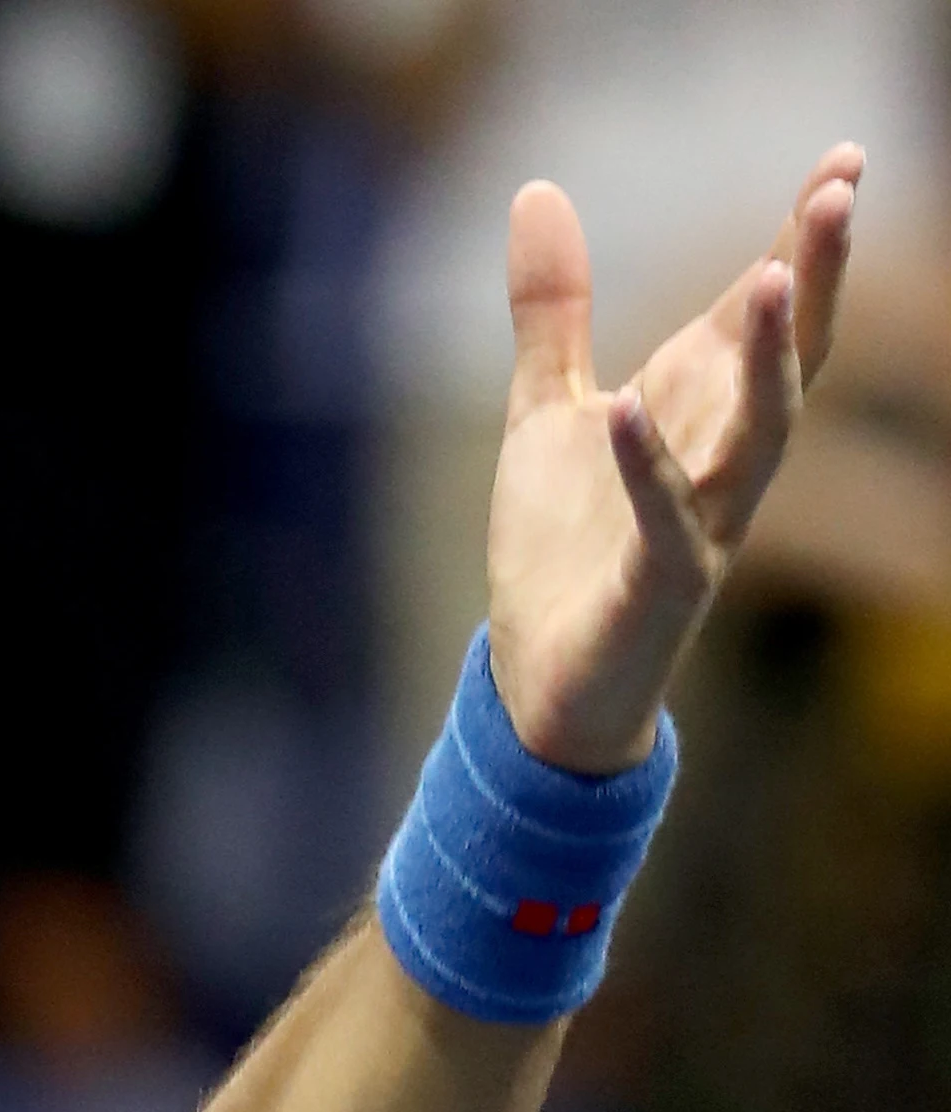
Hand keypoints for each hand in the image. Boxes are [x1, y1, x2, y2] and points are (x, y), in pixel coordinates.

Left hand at [486, 146, 862, 772]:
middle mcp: (720, 462)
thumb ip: (553, 311)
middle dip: (815, 278)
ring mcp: (703, 526)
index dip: (801, 240)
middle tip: (841, 191)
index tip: (841, 160)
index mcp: (700, 413)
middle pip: (788, 360)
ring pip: (759, 436)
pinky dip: (647, 466)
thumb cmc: (563, 544)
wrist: (540, 682)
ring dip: (770, 361)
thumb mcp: (548, 408)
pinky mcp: (658, 586)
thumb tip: (538, 191)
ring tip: (774, 277)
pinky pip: (666, 521)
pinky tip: (627, 406)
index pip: (763, 315)